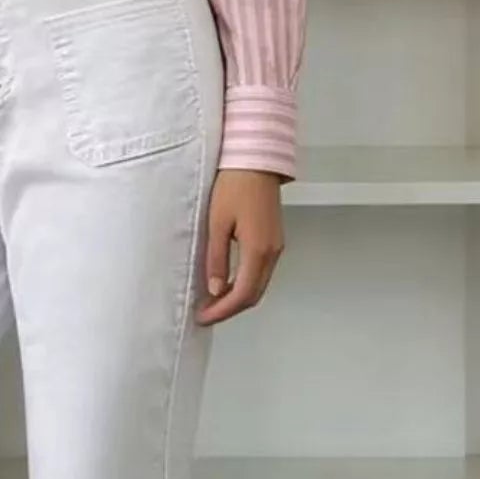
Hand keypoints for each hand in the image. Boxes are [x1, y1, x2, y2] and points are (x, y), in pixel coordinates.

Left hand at [197, 169, 285, 325]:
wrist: (256, 161)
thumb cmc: (235, 185)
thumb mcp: (216, 223)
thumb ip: (216, 259)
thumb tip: (215, 289)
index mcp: (258, 250)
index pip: (242, 294)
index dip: (222, 311)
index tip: (203, 317)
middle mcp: (272, 252)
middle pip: (254, 294)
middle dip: (230, 309)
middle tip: (206, 314)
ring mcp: (276, 246)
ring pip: (259, 284)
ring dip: (238, 297)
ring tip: (213, 301)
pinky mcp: (274, 239)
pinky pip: (262, 271)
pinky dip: (245, 282)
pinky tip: (228, 281)